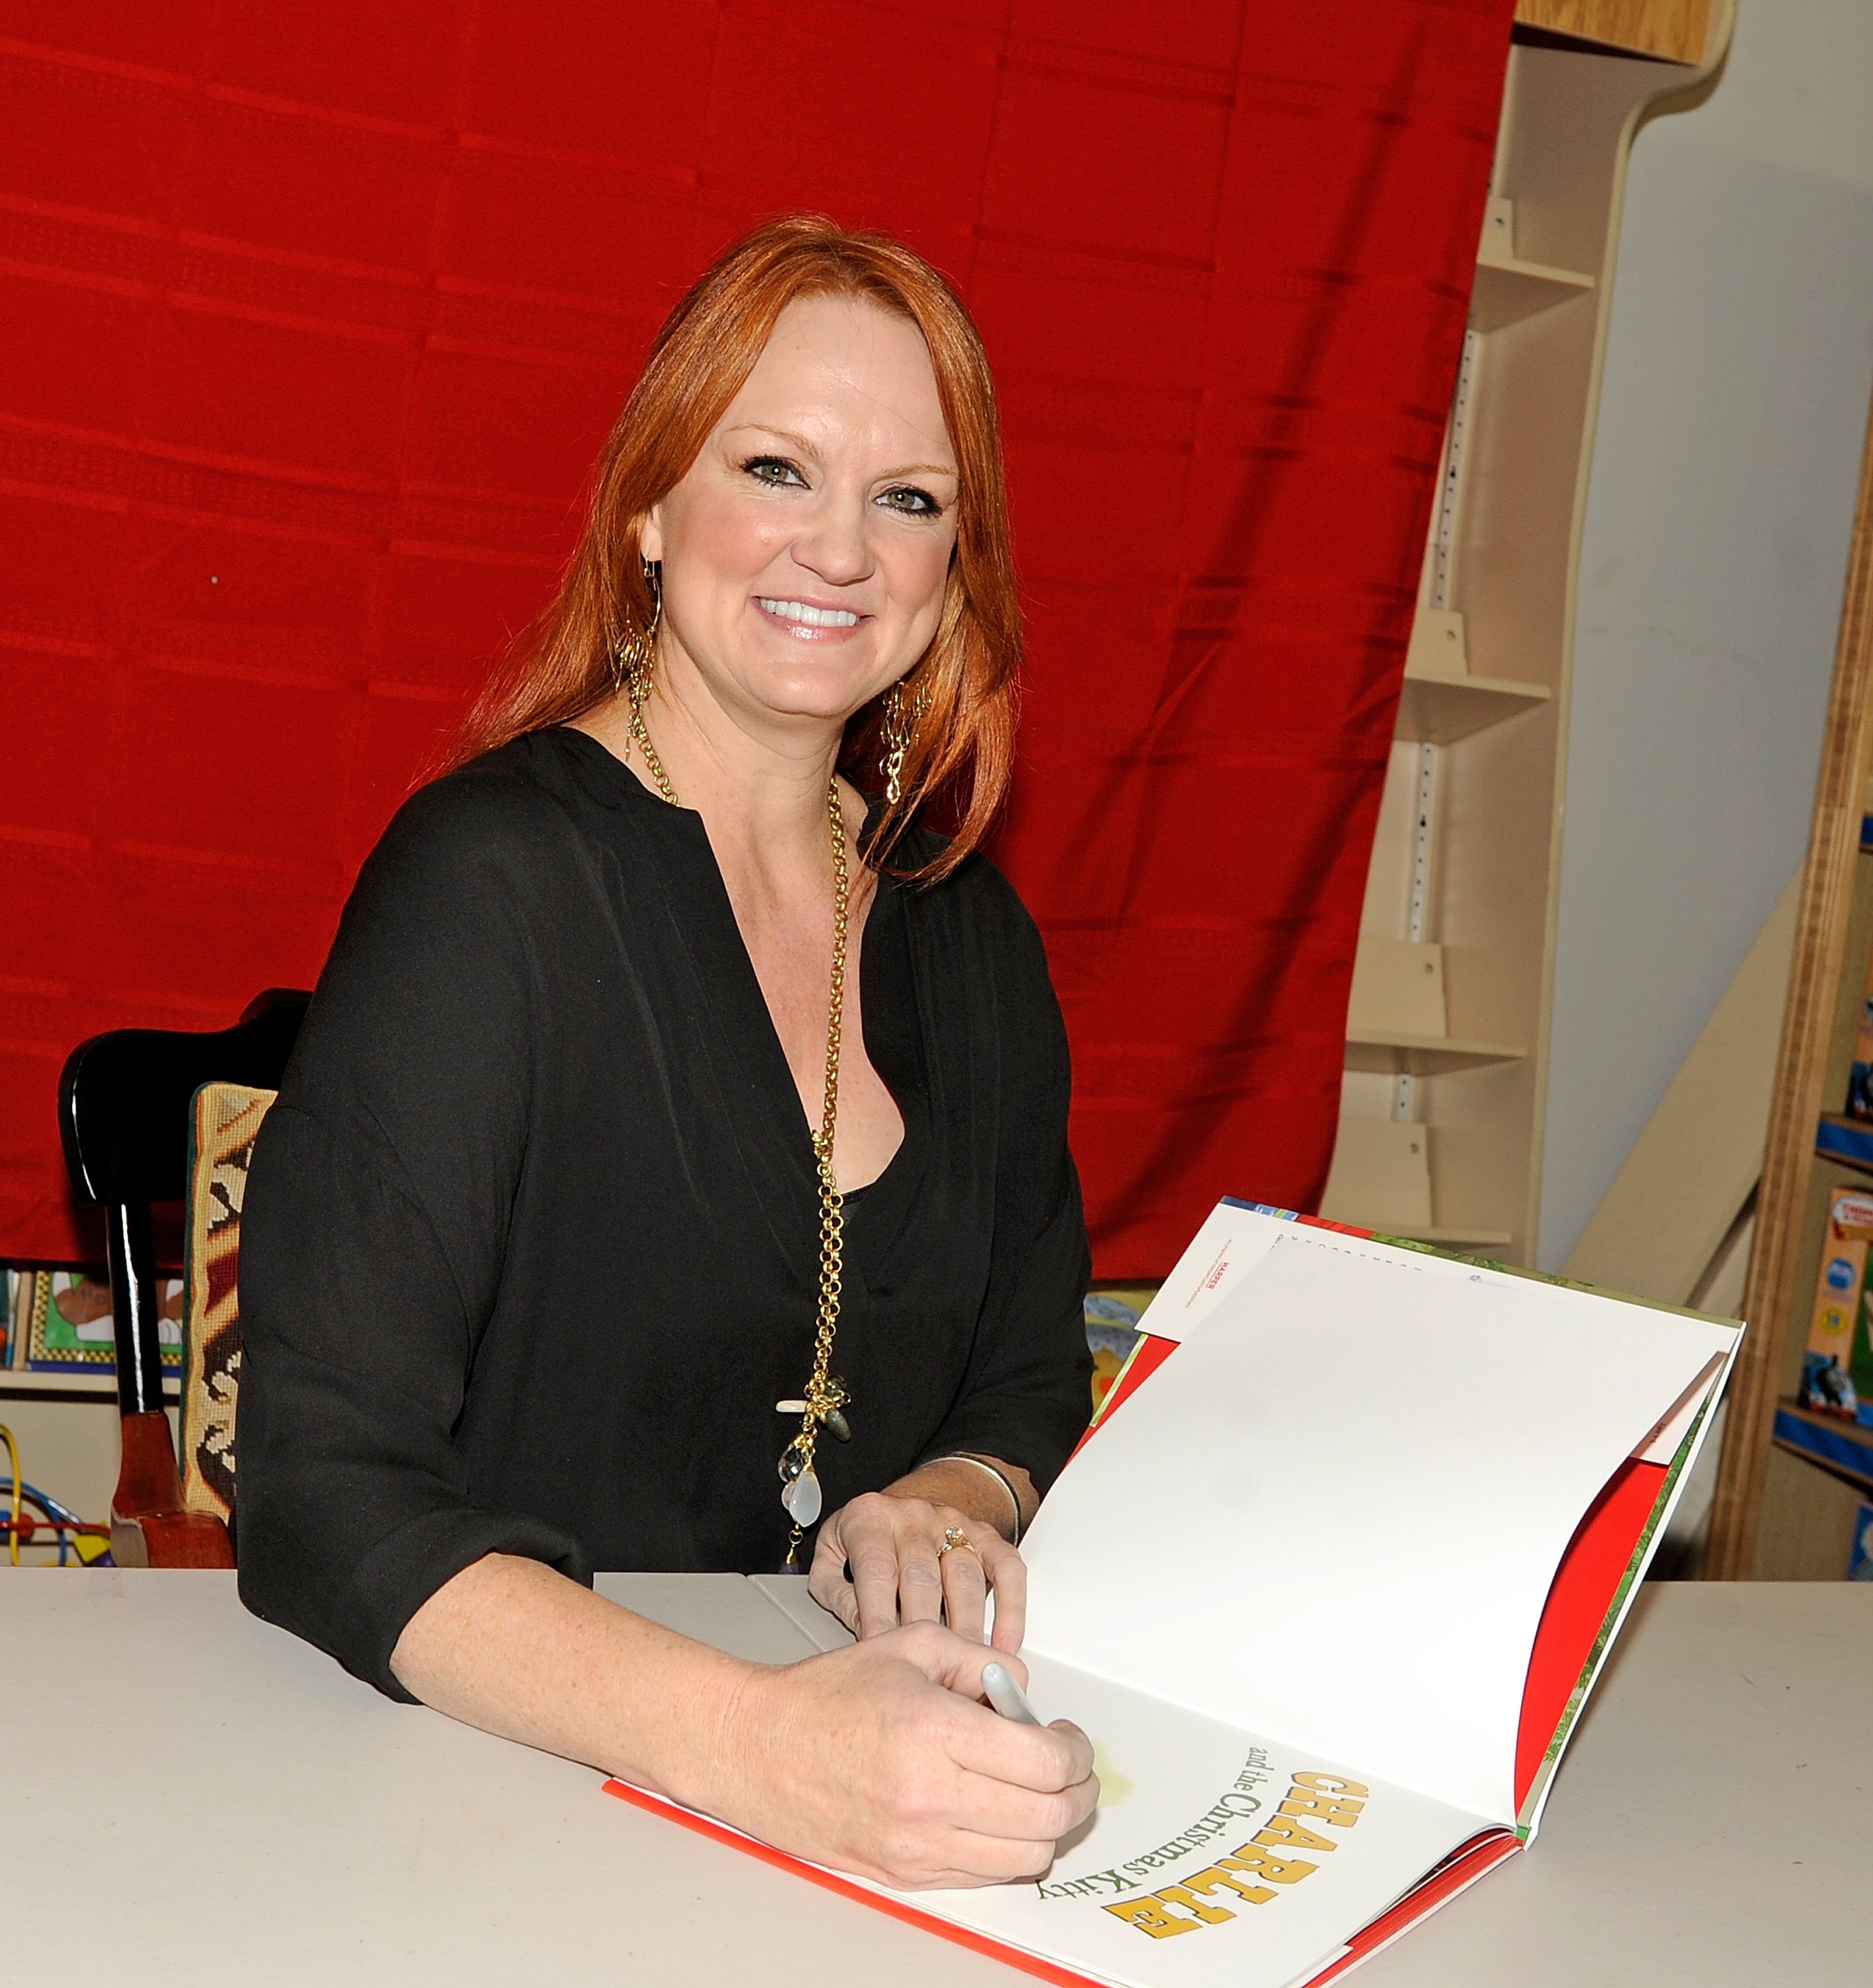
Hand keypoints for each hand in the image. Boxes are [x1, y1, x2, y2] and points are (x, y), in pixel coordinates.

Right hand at [713, 1622, 1095, 1887]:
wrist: (756, 1747)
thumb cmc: (826, 1695)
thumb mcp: (909, 1645)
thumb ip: (979, 1659)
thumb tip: (1025, 1693)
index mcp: (934, 1731)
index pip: (1045, 1762)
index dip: (1076, 1751)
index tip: (1069, 1737)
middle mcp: (929, 1797)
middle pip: (1048, 1819)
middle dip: (1076, 1792)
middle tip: (1069, 1768)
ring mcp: (915, 1846)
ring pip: (1024, 1858)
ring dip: (1046, 1826)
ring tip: (1032, 1791)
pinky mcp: (903, 1875)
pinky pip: (983, 1876)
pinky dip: (1004, 1849)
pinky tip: (991, 1813)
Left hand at [811, 1491, 1025, 1651]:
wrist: (898, 1506)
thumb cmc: (861, 1542)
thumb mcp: (830, 1559)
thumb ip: (837, 1594)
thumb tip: (862, 1630)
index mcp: (870, 1519)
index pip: (877, 1570)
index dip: (879, 1615)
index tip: (882, 1655)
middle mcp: (914, 1517)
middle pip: (922, 1577)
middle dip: (923, 1630)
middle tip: (923, 1674)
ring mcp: (954, 1523)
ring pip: (964, 1577)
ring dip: (965, 1629)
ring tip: (963, 1670)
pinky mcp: (986, 1534)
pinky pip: (1006, 1568)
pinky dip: (1010, 1608)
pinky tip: (1004, 1645)